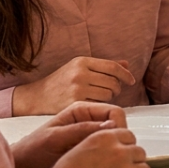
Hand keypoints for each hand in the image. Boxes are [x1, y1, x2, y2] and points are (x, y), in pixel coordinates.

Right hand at [11, 56, 135, 115]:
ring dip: (109, 97)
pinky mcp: (75, 103)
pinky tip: (93, 104)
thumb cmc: (61, 81)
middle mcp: (80, 74)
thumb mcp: (79, 68)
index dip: (125, 74)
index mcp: (82, 61)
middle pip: (113, 82)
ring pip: (108, 94)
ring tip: (100, 96)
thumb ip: (103, 66)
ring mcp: (77, 89)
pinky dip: (100, 105)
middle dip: (116, 88)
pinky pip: (99, 105)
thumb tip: (126, 65)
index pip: (112, 66)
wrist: (37, 97)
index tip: (131, 80)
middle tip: (111, 91)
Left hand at [11, 102, 127, 167]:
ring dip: (113, 149)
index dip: (119, 127)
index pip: (115, 112)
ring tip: (104, 164)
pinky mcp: (90, 149)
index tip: (114, 145)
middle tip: (108, 157)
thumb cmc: (33, 152)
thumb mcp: (57, 139)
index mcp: (82, 110)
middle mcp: (90, 120)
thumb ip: (83, 130)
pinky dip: (108, 157)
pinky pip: (107, 149)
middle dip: (118, 140)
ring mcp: (90, 135)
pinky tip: (101, 167)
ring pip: (115, 139)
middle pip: (119, 125)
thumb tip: (113, 126)